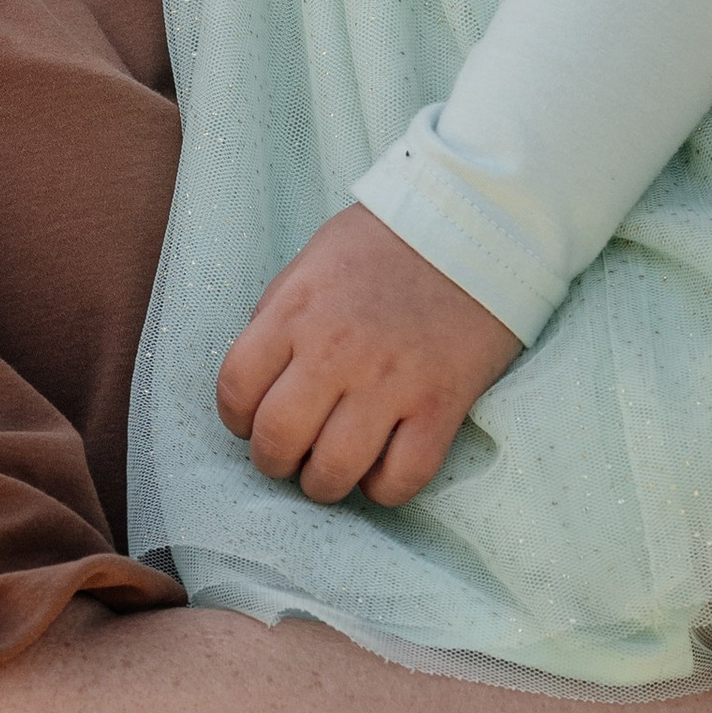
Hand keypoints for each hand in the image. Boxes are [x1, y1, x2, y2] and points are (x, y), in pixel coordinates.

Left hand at [217, 205, 522, 507]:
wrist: (475, 223)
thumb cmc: (388, 241)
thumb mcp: (314, 260)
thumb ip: (281, 314)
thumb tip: (261, 373)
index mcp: (297, 309)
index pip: (237, 388)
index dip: (236, 419)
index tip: (251, 422)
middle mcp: (336, 350)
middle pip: (277, 439)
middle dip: (273, 461)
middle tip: (289, 455)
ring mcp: (390, 381)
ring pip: (333, 472)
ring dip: (322, 484)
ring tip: (331, 470)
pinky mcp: (441, 404)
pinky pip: (401, 479)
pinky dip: (383, 489)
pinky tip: (381, 469)